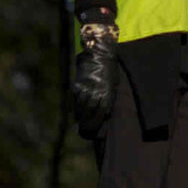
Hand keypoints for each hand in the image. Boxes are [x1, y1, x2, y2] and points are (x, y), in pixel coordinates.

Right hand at [72, 21, 118, 136]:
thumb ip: (109, 99)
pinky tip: (75, 114)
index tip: (96, 131)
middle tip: (85, 132)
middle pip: (89, 112)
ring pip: (80, 107)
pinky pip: (74, 100)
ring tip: (80, 125)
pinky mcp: (76, 85)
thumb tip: (104, 114)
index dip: (98, 123)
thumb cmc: (110, 71)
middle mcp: (95, 91)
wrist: (99, 54)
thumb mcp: (113, 85)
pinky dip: (74, 109)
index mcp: (106, 92)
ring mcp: (84, 88)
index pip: (101, 113)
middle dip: (87, 124)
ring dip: (80, 117)